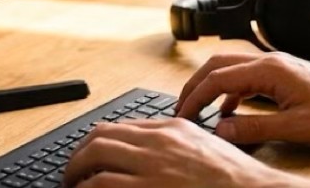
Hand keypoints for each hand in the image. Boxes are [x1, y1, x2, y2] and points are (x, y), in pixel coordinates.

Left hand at [62, 118, 309, 187]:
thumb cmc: (238, 181)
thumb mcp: (205, 147)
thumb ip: (175, 143)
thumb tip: (145, 148)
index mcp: (172, 129)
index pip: (118, 128)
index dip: (95, 144)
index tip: (86, 158)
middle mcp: (158, 143)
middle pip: (100, 139)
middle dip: (78, 158)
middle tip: (71, 175)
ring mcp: (153, 167)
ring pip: (95, 160)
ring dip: (77, 175)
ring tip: (72, 187)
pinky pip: (103, 186)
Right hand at [176, 52, 309, 146]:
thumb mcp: (296, 129)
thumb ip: (254, 128)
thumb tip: (221, 130)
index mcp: (269, 70)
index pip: (218, 79)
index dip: (195, 97)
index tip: (183, 115)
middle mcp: (270, 61)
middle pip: (218, 65)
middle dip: (195, 85)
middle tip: (181, 107)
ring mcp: (277, 66)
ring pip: (231, 68)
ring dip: (211, 87)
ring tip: (199, 108)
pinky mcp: (283, 75)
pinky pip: (246, 77)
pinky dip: (230, 91)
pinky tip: (230, 110)